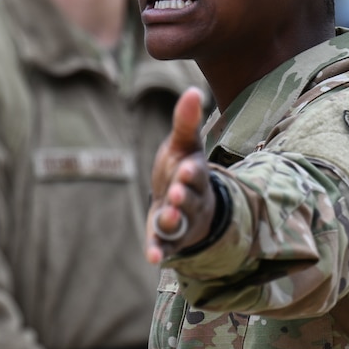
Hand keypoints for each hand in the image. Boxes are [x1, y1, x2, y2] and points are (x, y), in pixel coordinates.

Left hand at [146, 87, 215, 263]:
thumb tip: (193, 90)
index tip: (184, 169)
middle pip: (190, 200)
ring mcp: (182, 221)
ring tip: (165, 218)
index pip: (196, 174)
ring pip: (179, 223)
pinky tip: (153, 258)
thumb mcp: (184, 145)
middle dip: (183, 197)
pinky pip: (166, 246)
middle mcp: (192, 200)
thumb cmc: (182, 169)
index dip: (190, 173)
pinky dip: (159, 251)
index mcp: (195, 175)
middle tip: (176, 194)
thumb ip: (186, 121)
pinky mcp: (169, 239)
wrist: (180, 200)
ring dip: (172, 222)